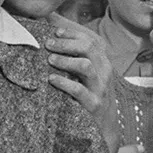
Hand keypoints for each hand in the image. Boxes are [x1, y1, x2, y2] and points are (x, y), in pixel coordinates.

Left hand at [45, 21, 119, 149]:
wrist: (105, 127)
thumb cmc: (90, 95)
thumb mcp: (86, 74)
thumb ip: (74, 54)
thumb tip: (53, 26)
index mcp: (102, 62)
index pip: (91, 39)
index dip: (73, 33)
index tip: (55, 31)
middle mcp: (104, 72)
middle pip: (89, 48)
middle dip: (66, 43)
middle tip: (48, 44)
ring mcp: (100, 88)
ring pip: (85, 65)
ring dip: (65, 60)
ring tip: (50, 60)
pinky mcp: (93, 104)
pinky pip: (79, 90)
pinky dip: (64, 83)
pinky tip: (51, 79)